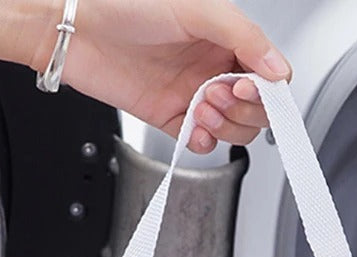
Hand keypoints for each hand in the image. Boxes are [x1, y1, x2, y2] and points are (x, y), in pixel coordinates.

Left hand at [28, 0, 291, 152]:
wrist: (77, 31)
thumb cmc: (126, 5)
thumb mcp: (197, 9)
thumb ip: (245, 37)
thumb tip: (279, 70)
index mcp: (227, 39)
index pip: (269, 76)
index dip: (266, 90)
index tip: (246, 86)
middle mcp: (213, 68)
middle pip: (256, 109)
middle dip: (243, 110)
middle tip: (217, 95)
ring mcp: (194, 95)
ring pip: (234, 130)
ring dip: (225, 127)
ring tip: (201, 107)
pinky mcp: (172, 118)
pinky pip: (202, 143)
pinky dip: (204, 142)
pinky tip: (193, 127)